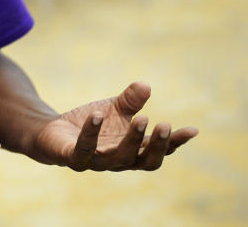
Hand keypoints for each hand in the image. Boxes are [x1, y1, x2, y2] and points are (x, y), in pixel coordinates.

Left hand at [33, 82, 197, 170]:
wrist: (54, 132)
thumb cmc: (91, 123)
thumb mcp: (114, 108)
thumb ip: (130, 100)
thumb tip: (146, 85)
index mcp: (133, 151)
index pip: (159, 151)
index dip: (175, 142)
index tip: (193, 130)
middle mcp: (118, 161)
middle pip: (144, 161)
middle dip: (157, 145)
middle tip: (166, 124)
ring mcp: (96, 162)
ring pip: (119, 158)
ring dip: (131, 140)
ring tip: (141, 118)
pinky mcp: (74, 159)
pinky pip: (84, 149)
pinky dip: (91, 133)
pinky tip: (97, 115)